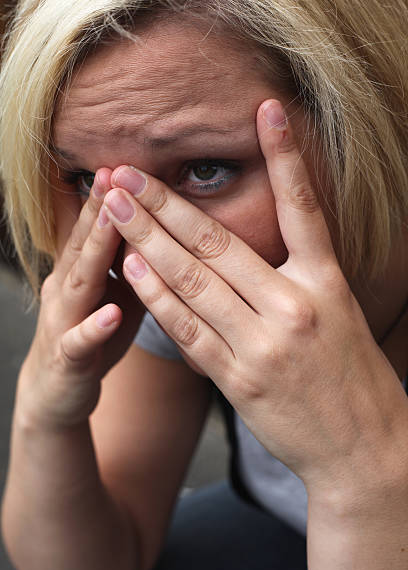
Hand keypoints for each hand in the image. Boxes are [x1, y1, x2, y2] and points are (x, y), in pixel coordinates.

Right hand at [18, 169, 143, 429]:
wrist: (56, 391)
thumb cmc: (91, 335)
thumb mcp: (112, 294)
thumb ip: (131, 264)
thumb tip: (163, 228)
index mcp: (83, 272)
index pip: (96, 229)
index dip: (109, 197)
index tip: (126, 163)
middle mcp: (68, 290)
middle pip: (85, 244)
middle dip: (98, 209)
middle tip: (113, 173)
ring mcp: (64, 322)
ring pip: (80, 283)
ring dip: (95, 251)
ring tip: (111, 221)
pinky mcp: (68, 359)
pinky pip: (80, 342)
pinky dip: (96, 327)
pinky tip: (113, 314)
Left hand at [103, 99, 407, 499]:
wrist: (363, 449)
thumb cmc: (355, 380)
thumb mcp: (341, 315)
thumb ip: (297, 279)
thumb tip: (246, 250)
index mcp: (327, 284)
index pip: (303, 207)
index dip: (285, 156)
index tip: (265, 111)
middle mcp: (294, 306)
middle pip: (219, 242)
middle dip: (166, 204)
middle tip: (128, 173)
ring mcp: (263, 345)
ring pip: (193, 281)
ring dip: (147, 241)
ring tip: (115, 209)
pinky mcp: (239, 380)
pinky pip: (189, 331)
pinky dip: (158, 298)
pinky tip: (132, 270)